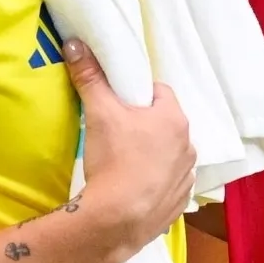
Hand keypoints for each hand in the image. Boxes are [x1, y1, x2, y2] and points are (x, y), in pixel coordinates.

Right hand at [67, 43, 194, 262]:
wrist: (117, 219)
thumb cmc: (113, 159)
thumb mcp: (99, 113)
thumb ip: (89, 77)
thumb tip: (74, 43)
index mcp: (175, 119)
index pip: (159, 93)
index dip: (137, 96)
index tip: (119, 106)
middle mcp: (189, 146)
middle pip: (165, 124)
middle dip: (145, 125)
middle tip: (118, 134)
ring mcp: (187, 178)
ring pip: (169, 155)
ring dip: (153, 155)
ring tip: (125, 163)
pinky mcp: (179, 204)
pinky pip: (169, 185)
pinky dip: (156, 183)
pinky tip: (135, 187)